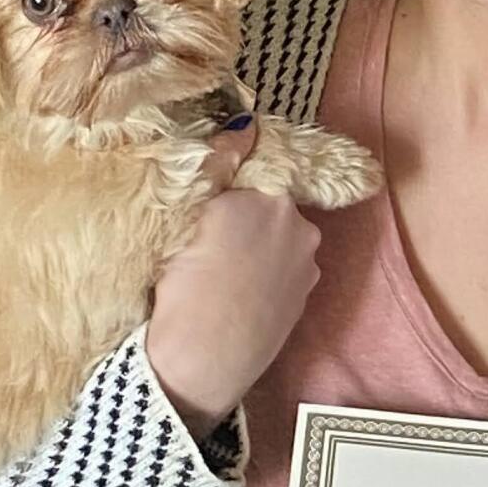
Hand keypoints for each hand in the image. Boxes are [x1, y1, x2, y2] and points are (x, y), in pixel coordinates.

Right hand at [145, 120, 322, 435]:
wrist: (202, 362)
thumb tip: (242, 124)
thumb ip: (215, 168)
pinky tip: (239, 290)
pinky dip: (266, 271)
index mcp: (263, 195)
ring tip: (220, 272)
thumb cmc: (180, 289)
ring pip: (277, 235)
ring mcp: (307, 259)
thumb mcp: (181, 221)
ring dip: (256, 243)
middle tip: (205, 239)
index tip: (208, 194)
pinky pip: (285, 266)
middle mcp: (296, 221)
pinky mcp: (307, 291)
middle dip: (242, 212)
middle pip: (266, 201)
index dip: (227, 177)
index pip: (251, 162)